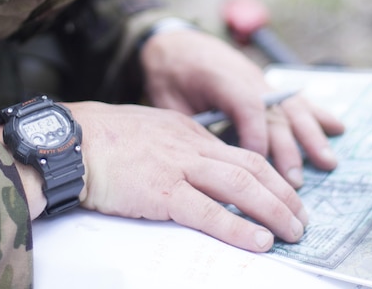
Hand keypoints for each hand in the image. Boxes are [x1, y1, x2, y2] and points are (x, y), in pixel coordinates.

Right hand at [69, 101, 307, 251]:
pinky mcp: (162, 192)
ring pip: (241, 185)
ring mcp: (179, 167)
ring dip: (273, 210)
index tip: (286, 195)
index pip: (240, 153)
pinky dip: (239, 227)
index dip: (270, 176)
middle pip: (252, 167)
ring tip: (293, 232)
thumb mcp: (147, 131)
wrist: (70, 142)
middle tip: (302, 218)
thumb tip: (189, 166)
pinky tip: (259, 241)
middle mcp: (191, 146)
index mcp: (188, 132)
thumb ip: (172, 145)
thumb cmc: (100, 139)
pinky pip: (209, 211)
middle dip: (283, 194)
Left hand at [138, 27, 343, 187]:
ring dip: (311, 136)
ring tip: (327, 163)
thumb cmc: (169, 73)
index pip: (248, 107)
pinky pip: (295, 99)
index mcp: (221, 77)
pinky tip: (337, 127)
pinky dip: (316, 113)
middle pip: (275, 113)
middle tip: (295, 182)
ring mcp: (261, 79)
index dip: (257, 137)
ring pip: (292, 108)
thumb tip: (212, 158)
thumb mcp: (168, 99)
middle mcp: (248, 76)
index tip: (260, 167)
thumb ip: (189, 125)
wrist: (175, 41)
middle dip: (288, 149)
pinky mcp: (266, 83)